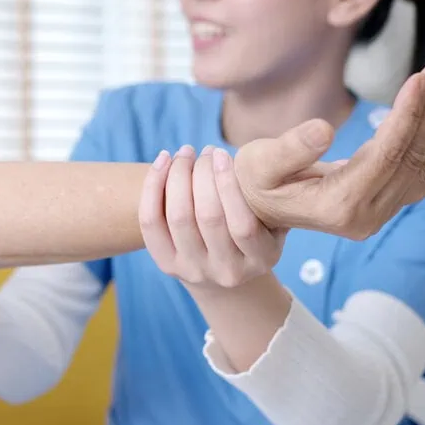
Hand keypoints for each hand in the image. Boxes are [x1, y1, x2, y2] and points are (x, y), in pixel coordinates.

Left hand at [140, 144, 284, 287]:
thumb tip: (257, 159)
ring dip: (178, 176)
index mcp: (260, 260)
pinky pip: (151, 222)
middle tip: (205, 151)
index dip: (229, 185)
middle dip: (203, 174)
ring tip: (185, 153)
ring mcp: (193, 270)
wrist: (222, 272)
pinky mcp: (166, 264)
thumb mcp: (273, 222)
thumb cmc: (253, 232)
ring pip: (178, 217)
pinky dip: (152, 187)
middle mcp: (226, 271)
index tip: (222, 154)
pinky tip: (163, 162)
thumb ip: (269, 197)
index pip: (243, 225)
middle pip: (208, 217)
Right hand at [236, 63, 424, 239]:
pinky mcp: (384, 206)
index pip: (385, 156)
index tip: (419, 78)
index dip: (406, 115)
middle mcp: (365, 217)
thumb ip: (290, 149)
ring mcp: (378, 215)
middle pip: (410, 159)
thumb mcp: (259, 162)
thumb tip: (324, 130)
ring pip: (424, 166)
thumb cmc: (254, 182)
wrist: (258, 208)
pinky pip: (420, 173)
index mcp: (337, 206)